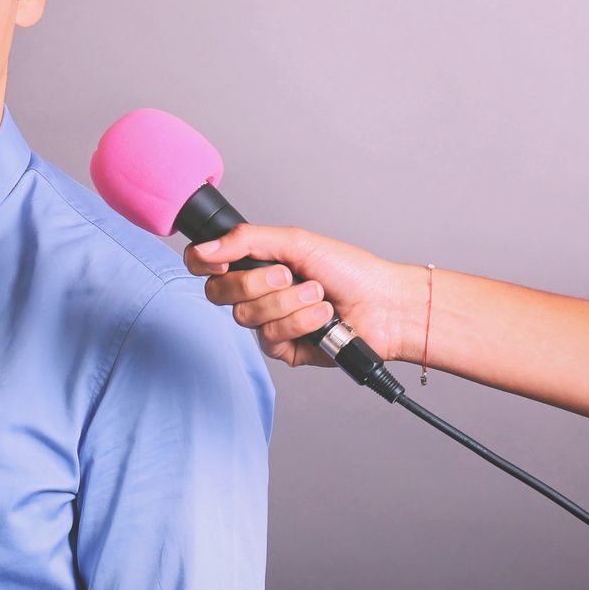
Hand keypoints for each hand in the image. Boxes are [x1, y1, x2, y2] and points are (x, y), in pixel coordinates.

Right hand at [183, 224, 427, 367]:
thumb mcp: (295, 242)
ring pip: (247, 316)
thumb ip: (246, 240)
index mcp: (256, 265)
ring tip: (317, 295)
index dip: (204, 263)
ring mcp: (269, 323)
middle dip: (256, 283)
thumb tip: (204, 249)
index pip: (206, 265)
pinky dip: (300, 323)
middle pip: (220, 293)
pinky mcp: (283, 350)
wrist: (384, 305)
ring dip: (287, 303)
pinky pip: (270, 338)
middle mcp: (257, 294)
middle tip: (287, 275)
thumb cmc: (349, 270)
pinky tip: (321, 316)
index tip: (222, 260)